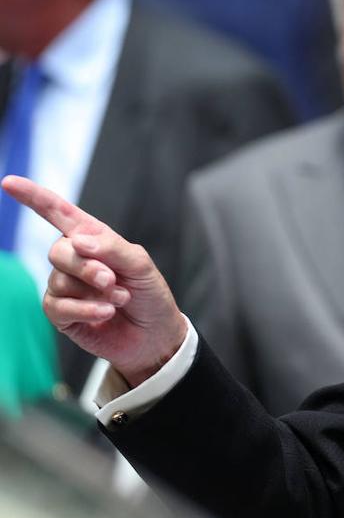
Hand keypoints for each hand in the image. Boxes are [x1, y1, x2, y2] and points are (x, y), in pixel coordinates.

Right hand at [2, 175, 185, 386]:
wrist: (154, 334)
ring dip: (94, 292)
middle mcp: (74, 260)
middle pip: (58, 251)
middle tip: (112, 280)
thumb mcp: (141, 265)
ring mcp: (65, 287)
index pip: (59, 213)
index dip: (34, 197)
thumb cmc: (150, 295)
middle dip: (86, 266)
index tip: (9, 182)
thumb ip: (112, 248)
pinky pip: (58, 306)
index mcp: (93, 238)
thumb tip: (77, 241)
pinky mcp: (61, 314)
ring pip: (59, 280)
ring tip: (120, 299)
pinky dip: (86, 309)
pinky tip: (106, 312)